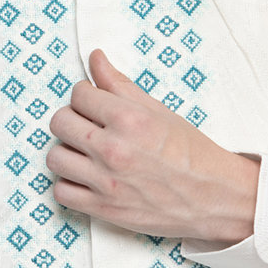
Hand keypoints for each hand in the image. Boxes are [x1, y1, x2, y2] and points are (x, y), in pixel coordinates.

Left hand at [47, 48, 258, 242]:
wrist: (213, 197)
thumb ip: (120, 85)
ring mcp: (106, 182)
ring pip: (55, 157)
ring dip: (67, 152)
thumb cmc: (190, 153)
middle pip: (60, 123)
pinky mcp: (103, 209)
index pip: (79, 94)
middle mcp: (113, 149)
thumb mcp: (158, 111)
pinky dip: (69, 184)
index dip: (86, 96)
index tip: (96, 105)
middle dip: (72, 120)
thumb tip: (95, 58)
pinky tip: (86, 179)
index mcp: (129, 119)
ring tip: (85, 154)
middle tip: (89, 127)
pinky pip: (61, 192)